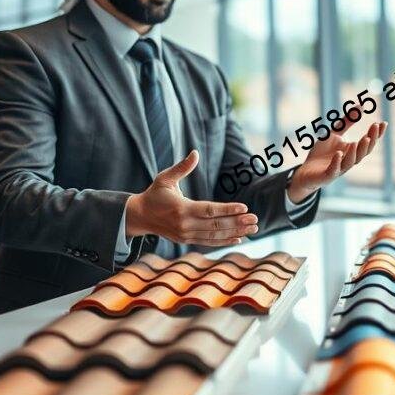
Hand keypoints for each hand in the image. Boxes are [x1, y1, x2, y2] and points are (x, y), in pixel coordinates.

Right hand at [126, 150, 258, 245]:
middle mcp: (185, 225)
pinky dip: (223, 241)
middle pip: (216, 225)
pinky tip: (238, 238)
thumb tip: (195, 153)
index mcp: (181, 209)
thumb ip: (182, 167)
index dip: (228, 209)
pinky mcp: (186, 240)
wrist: (139, 216)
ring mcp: (186, 235)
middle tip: (255, 220)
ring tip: (253, 229)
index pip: (210, 210)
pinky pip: (208, 242)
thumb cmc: (154, 194)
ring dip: (235, 233)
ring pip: (215, 236)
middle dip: (237, 223)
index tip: (245, 207)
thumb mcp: (164, 178)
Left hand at [288, 118, 387, 202]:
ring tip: (360, 140)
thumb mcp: (334, 133)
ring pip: (351, 161)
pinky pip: (333, 170)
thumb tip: (361, 105)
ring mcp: (338, 169)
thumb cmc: (321, 153)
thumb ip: (347, 122)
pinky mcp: (327, 175)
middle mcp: (348, 160)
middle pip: (363, 152)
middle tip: (374, 128)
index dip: (376, 134)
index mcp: (352, 151)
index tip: (383, 123)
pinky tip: (338, 153)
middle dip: (370, 141)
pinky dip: (337, 162)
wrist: (305, 172)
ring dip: (356, 151)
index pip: (367, 143)